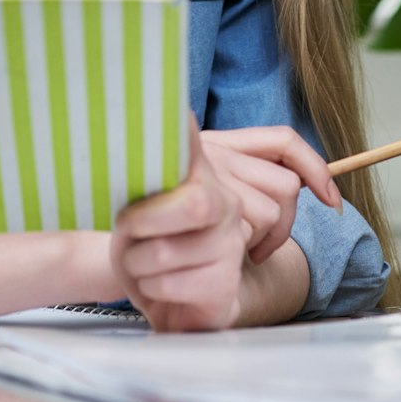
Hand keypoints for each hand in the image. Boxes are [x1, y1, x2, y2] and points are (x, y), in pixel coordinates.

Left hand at [110, 117, 248, 331]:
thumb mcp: (136, 190)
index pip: (262, 145)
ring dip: (135, 260)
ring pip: (166, 250)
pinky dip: (148, 286)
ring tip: (139, 261)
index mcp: (210, 173)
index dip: (274, 141)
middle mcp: (229, 205)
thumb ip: (154, 156)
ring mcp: (232, 246)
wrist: (147, 289)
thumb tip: (173, 112)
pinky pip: (171, 284)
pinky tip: (156, 284)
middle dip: (144, 218)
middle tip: (125, 224)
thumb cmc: (140, 237)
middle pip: (197, 203)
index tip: (229, 145)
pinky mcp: (226, 284)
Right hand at [199, 125, 343, 263]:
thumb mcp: (210, 188)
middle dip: (284, 224)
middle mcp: (209, 152)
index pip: (284, 140)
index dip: (316, 168)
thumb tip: (324, 189)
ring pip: (271, 212)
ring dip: (262, 240)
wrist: (121, 245)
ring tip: (239, 251)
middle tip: (262, 247)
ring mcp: (203, 179)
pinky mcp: (197, 211)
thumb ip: (250, 176)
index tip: (332, 200)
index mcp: (215, 142)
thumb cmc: (185, 222)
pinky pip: (247, 233)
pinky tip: (226, 257)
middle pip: (287, 183)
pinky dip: (246, 249)